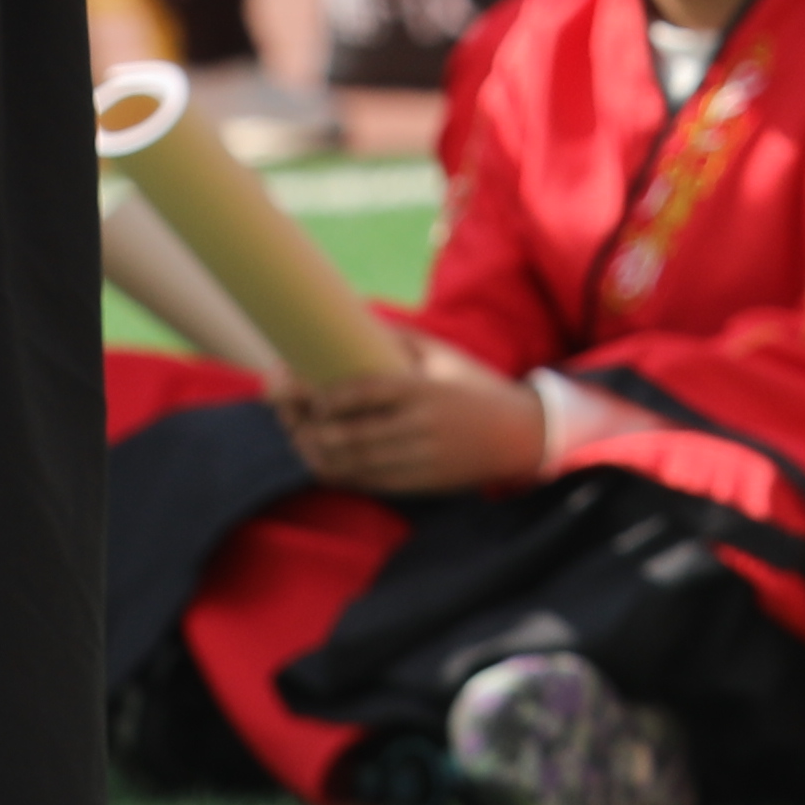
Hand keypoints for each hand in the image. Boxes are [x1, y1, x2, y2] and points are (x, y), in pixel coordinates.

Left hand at [276, 332, 548, 498]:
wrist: (520, 435)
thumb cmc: (475, 386)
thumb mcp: (443, 356)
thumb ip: (398, 342)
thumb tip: (350, 320)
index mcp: (423, 389)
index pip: (362, 393)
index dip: (324, 395)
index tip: (299, 388)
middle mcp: (419, 427)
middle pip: (349, 434)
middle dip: (307, 426)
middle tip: (284, 412)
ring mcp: (419, 459)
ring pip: (353, 463)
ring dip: (316, 452)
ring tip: (296, 435)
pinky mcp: (419, 484)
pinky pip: (367, 481)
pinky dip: (337, 472)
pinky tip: (320, 459)